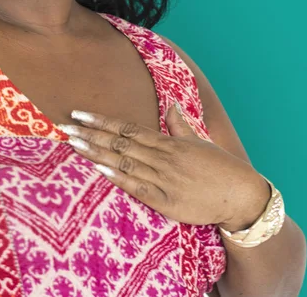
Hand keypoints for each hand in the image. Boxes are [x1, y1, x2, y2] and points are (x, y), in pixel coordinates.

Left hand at [57, 103, 270, 229]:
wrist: (242, 196)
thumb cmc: (219, 168)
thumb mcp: (198, 142)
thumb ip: (179, 125)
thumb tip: (171, 104)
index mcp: (167, 143)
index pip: (127, 128)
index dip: (101, 121)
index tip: (79, 114)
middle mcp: (161, 158)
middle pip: (119, 142)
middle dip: (90, 134)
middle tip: (64, 126)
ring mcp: (163, 179)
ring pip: (123, 162)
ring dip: (96, 153)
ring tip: (73, 144)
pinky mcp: (167, 202)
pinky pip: (138, 188)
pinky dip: (119, 178)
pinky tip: (100, 170)